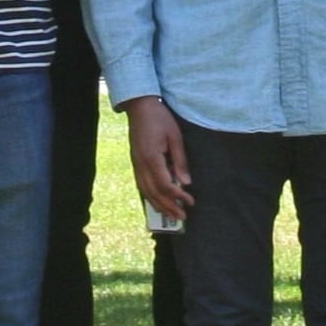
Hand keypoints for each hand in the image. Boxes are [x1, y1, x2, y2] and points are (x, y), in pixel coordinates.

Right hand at [122, 96, 190, 220]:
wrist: (139, 107)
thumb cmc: (160, 118)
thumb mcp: (175, 137)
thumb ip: (180, 161)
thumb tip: (185, 182)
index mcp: (151, 158)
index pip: (165, 184)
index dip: (178, 196)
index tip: (190, 202)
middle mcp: (141, 165)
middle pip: (154, 193)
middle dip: (169, 207)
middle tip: (182, 217)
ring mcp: (136, 164)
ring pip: (146, 191)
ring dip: (159, 205)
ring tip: (171, 215)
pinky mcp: (135, 163)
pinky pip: (141, 185)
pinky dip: (150, 196)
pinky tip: (157, 202)